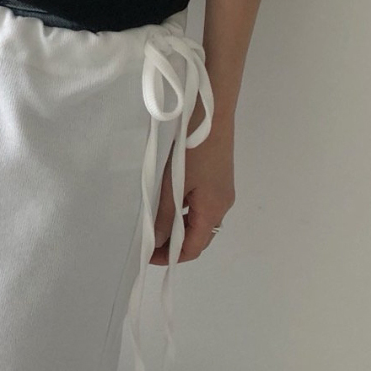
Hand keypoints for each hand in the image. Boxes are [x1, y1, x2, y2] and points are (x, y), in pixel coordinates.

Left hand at [151, 121, 234, 264]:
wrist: (212, 113)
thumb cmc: (192, 149)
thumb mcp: (173, 184)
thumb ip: (165, 216)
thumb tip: (158, 242)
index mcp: (213, 210)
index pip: (193, 248)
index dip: (170, 256)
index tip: (148, 256)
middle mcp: (222, 205)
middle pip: (199, 237)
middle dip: (175, 245)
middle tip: (149, 243)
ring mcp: (222, 192)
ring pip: (200, 221)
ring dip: (179, 228)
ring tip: (155, 225)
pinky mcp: (219, 179)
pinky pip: (202, 205)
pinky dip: (185, 212)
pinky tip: (169, 204)